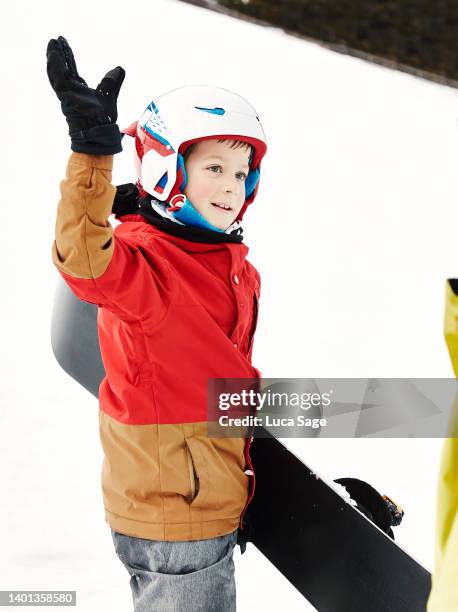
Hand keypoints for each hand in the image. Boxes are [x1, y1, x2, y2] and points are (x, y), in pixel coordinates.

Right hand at [46, 36, 124, 154]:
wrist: (100, 135)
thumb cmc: (102, 121)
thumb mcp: (109, 96)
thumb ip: (112, 82)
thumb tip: (119, 69)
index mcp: (78, 90)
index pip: (70, 70)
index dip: (67, 57)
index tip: (64, 44)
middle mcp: (70, 92)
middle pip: (62, 69)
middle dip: (58, 55)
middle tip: (56, 40)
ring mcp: (67, 95)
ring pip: (56, 74)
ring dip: (54, 59)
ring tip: (53, 44)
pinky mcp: (66, 98)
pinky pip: (58, 81)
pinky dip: (55, 69)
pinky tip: (54, 56)